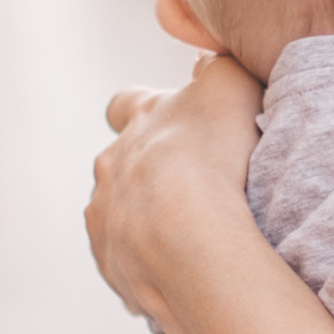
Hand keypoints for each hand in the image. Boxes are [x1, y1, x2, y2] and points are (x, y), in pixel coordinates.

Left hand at [85, 50, 262, 325]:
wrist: (188, 238)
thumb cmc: (213, 155)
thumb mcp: (229, 84)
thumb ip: (219, 66)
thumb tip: (207, 64)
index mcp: (138, 121)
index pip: (126, 104)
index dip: (144, 108)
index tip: (170, 120)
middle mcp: (110, 167)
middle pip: (120, 163)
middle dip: (147, 172)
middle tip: (192, 188)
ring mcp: (104, 218)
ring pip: (119, 214)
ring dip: (146, 220)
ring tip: (191, 238)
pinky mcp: (110, 264)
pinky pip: (126, 262)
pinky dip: (148, 263)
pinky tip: (183, 269)